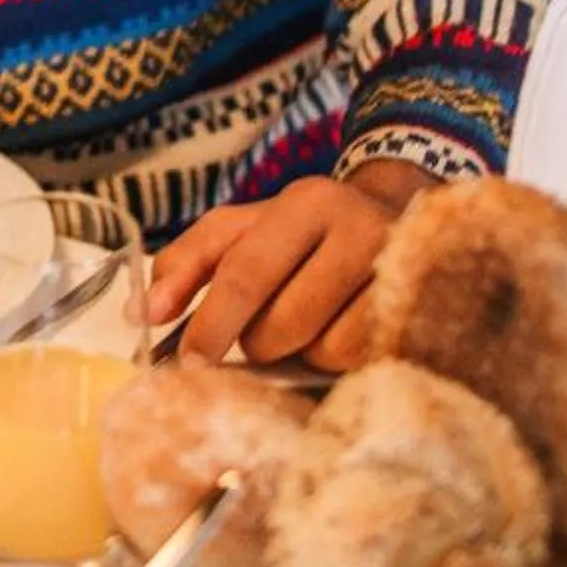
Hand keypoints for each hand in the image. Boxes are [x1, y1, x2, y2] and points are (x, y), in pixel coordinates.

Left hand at [144, 162, 436, 371]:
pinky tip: (343, 333)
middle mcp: (357, 227)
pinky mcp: (425, 308)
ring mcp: (399, 269)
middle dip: (260, 343)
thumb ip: (187, 263)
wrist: (402, 217)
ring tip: (312, 324)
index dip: (212, 324)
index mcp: (304, 202)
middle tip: (264, 333)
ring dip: (305, 353)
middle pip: (282, 323)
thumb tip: (141, 315)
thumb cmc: (306, 234)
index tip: (188, 364)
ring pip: (325, 348)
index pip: (245, 272)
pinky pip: (363, 360)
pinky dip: (343, 360)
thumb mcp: (244, 230)